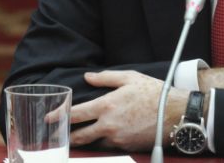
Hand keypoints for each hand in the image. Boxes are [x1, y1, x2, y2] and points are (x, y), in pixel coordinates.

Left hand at [63, 70, 187, 150]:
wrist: (175, 114)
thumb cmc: (154, 93)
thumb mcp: (130, 78)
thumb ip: (105, 78)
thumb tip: (88, 77)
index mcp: (106, 106)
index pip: (75, 114)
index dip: (59, 116)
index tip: (49, 118)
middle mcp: (108, 125)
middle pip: (80, 136)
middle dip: (68, 135)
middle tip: (60, 134)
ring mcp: (117, 139)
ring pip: (94, 143)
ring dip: (86, 140)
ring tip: (79, 137)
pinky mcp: (126, 147)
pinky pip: (109, 146)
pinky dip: (104, 141)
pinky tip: (104, 136)